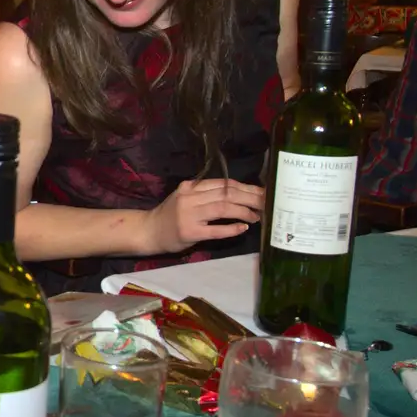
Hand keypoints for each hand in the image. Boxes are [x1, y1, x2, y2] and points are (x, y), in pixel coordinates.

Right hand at [145, 178, 264, 253]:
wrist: (148, 231)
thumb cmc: (171, 215)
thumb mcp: (186, 198)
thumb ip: (207, 194)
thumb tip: (241, 194)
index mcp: (191, 186)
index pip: (224, 184)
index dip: (247, 187)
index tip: (263, 192)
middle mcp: (190, 197)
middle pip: (227, 193)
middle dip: (251, 198)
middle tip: (267, 203)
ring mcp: (189, 214)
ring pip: (223, 207)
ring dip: (244, 211)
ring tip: (257, 216)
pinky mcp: (189, 232)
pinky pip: (215, 229)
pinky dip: (231, 228)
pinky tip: (243, 228)